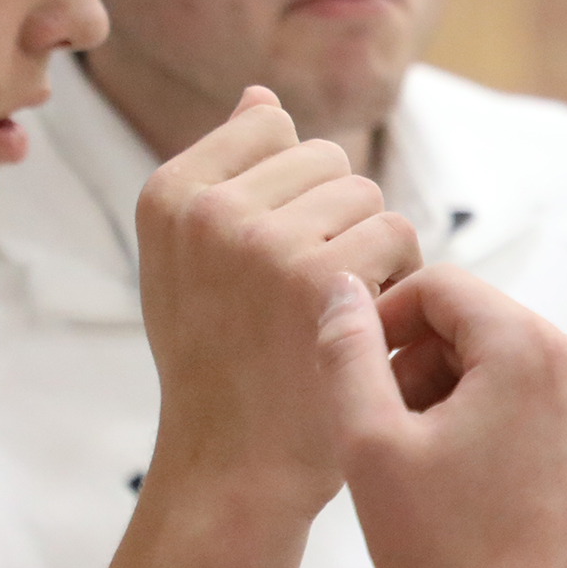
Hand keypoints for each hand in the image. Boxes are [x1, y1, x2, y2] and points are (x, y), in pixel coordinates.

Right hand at [137, 86, 421, 512]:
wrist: (236, 469)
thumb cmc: (222, 364)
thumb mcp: (192, 265)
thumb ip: (222, 179)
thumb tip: (261, 98)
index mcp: (168, 194)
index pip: (269, 126)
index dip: (296, 191)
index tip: (276, 256)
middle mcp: (209, 208)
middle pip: (326, 158)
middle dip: (338, 218)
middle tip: (315, 294)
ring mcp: (264, 238)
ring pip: (367, 196)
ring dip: (373, 251)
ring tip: (337, 313)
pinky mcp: (323, 274)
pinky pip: (398, 236)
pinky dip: (399, 281)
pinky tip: (368, 330)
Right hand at [314, 265, 566, 567]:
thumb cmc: (440, 550)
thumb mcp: (368, 442)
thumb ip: (349, 350)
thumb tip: (342, 289)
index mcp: (532, 347)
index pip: (445, 289)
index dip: (390, 319)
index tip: (364, 370)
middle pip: (492, 330)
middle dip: (436, 366)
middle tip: (395, 429)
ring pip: (533, 373)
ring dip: (481, 399)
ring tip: (442, 467)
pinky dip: (528, 434)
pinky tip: (493, 493)